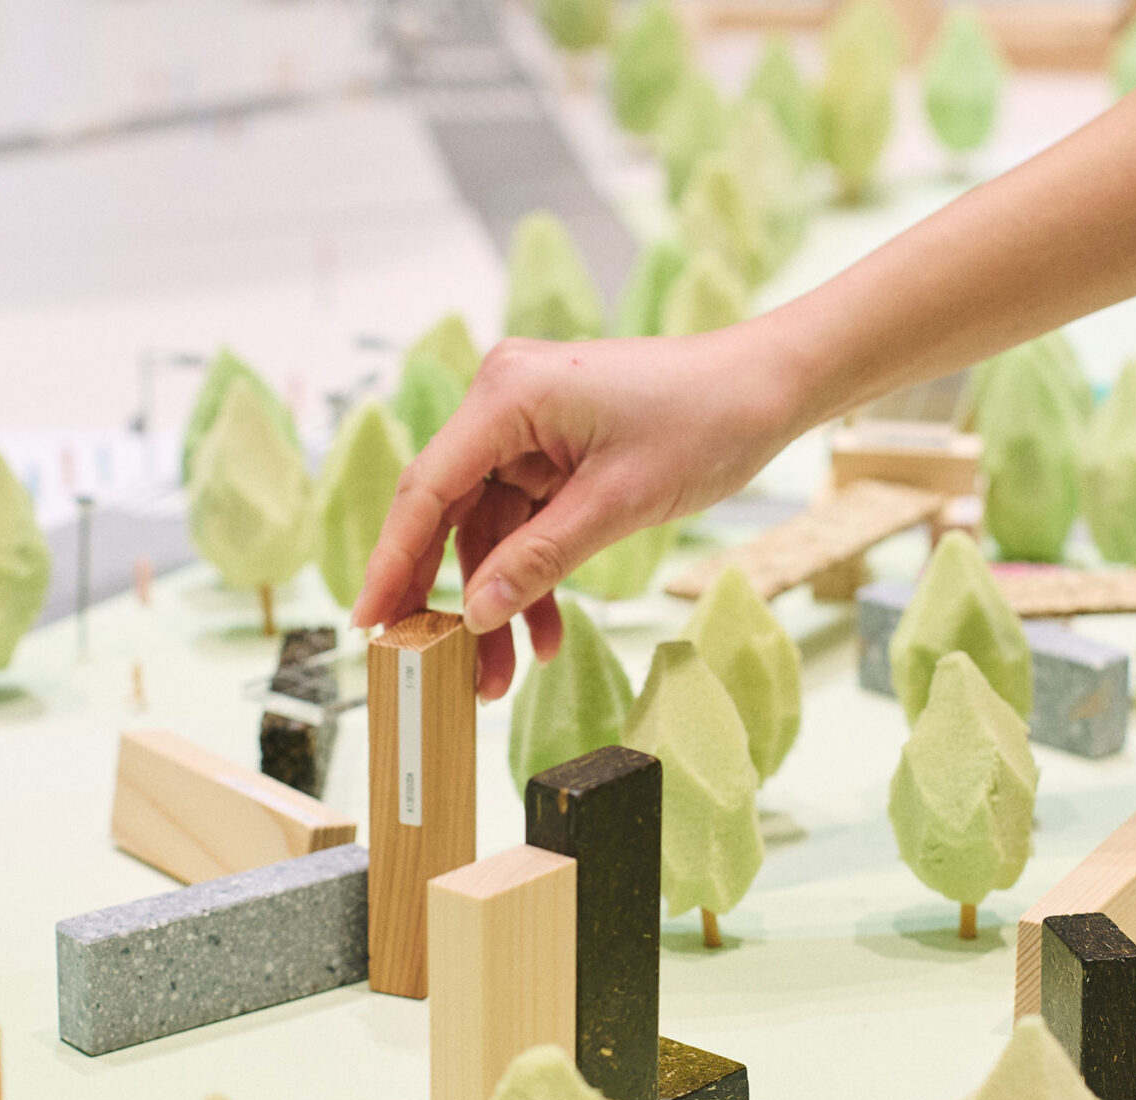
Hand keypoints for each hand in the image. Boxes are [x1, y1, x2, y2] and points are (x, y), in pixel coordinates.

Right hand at [351, 326, 803, 698]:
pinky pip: (523, 524)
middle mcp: (502, 403)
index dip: (392, 561)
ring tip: (500, 675)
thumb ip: (540, 559)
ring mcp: (526, 427)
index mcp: (506, 395)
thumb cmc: (703, 422)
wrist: (766, 388)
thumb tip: (474, 613)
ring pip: (486, 531)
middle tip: (427, 665)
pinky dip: (533, 576)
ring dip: (496, 601)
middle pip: (446, 512)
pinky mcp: (552, 450)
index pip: (426, 489)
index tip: (369, 621)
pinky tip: (544, 634)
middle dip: (445, 595)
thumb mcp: (618, 504)